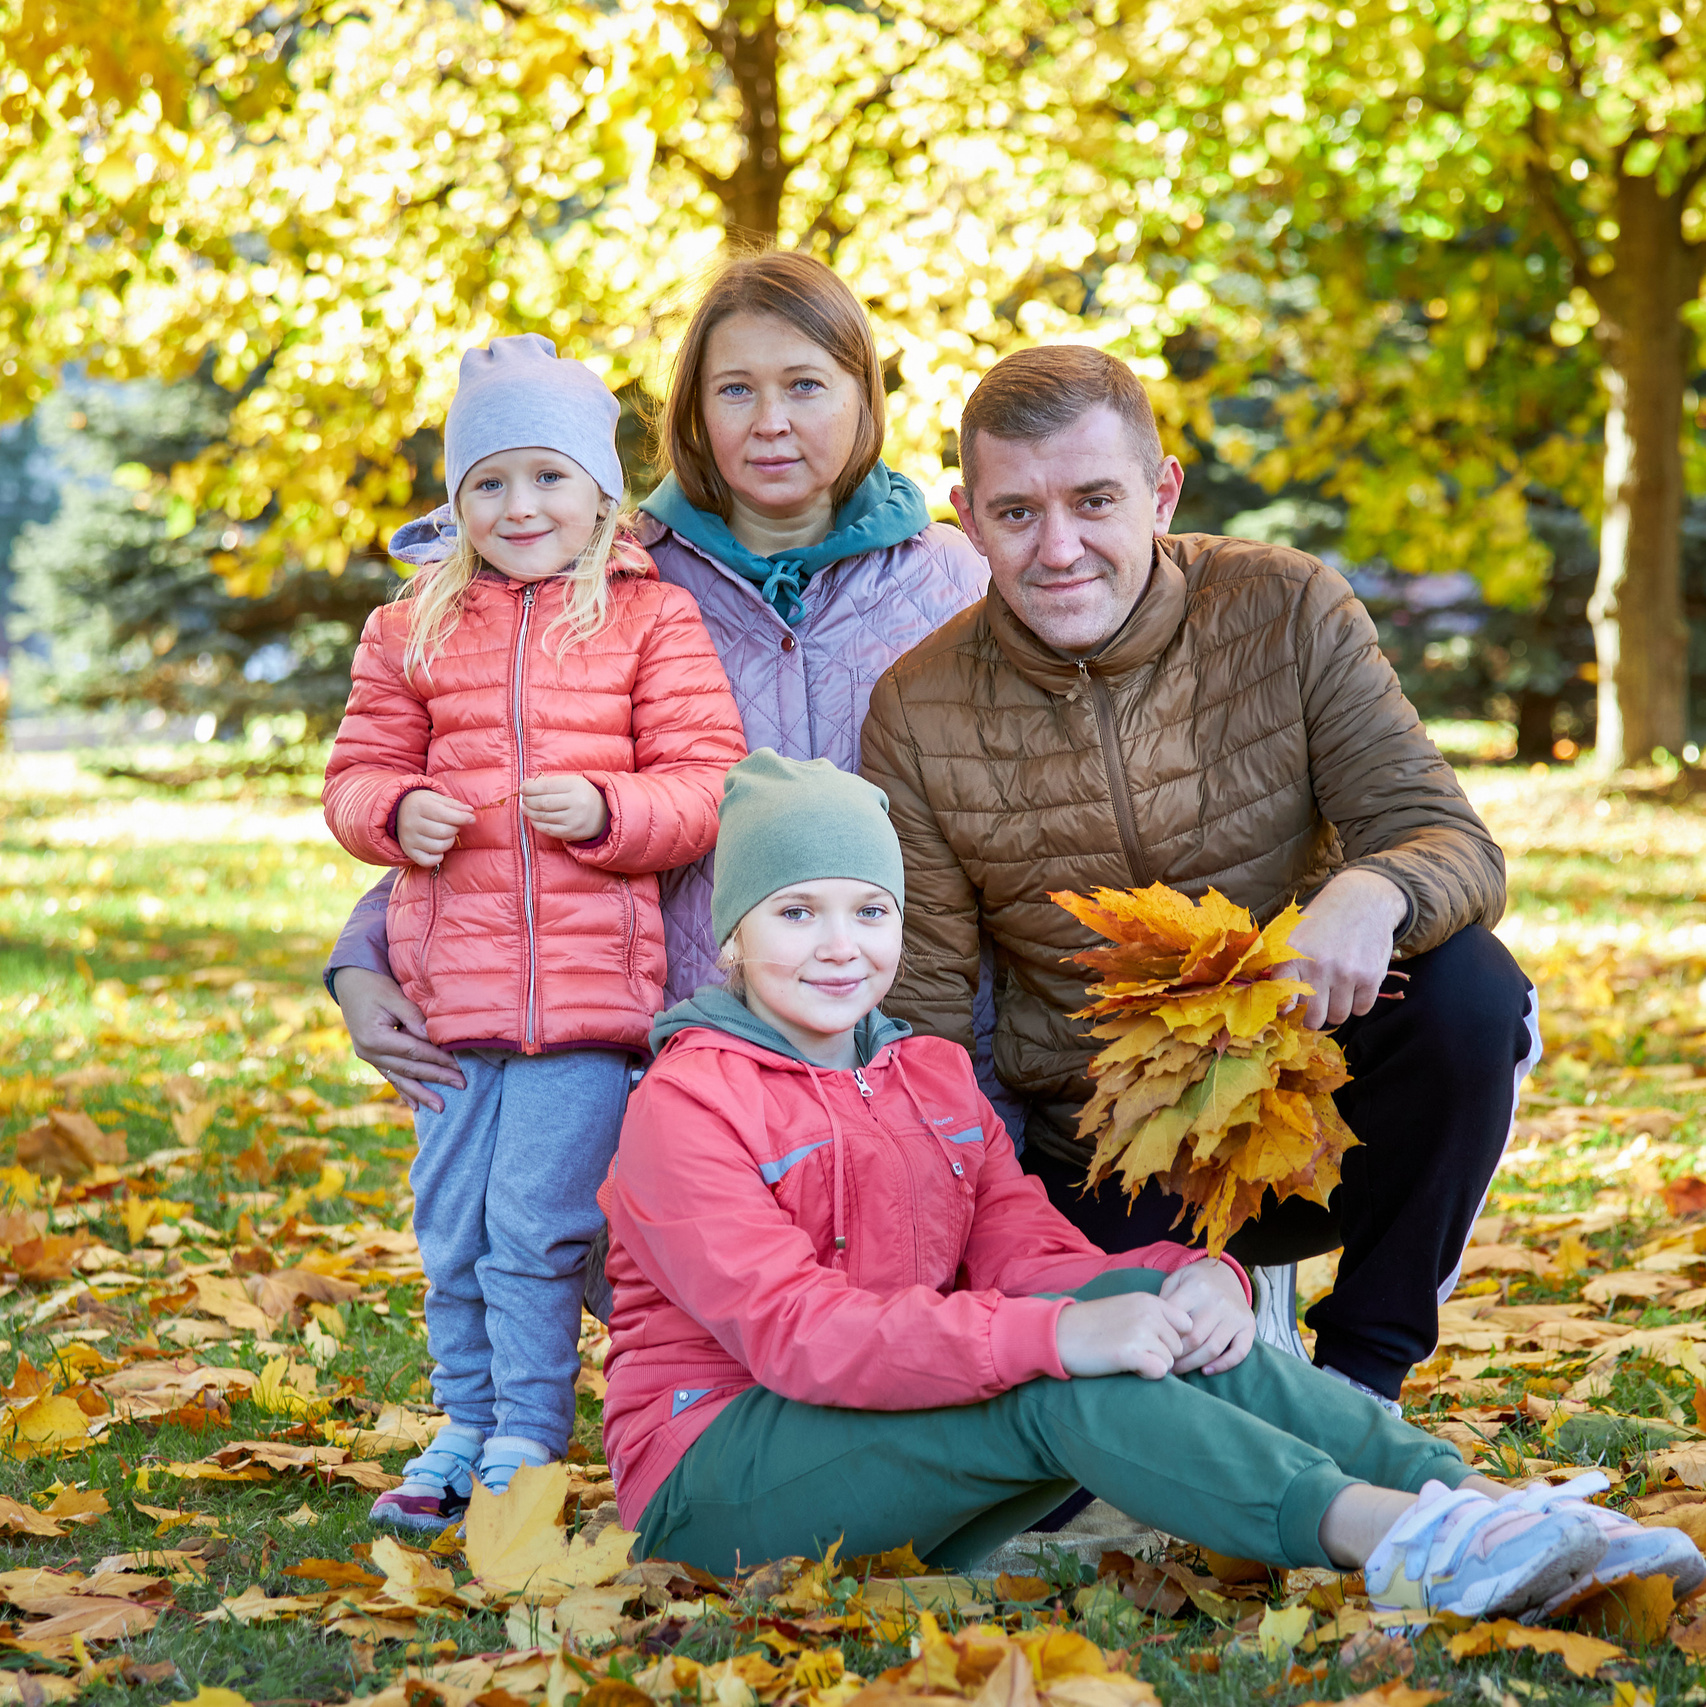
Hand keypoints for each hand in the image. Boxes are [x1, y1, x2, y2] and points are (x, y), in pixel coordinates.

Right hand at [331, 967, 465, 1113]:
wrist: (348, 982)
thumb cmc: (374, 985)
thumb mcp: (395, 997)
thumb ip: (414, 1018)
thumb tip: (434, 1037)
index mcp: (375, 1038)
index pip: (414, 1051)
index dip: (438, 1059)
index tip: (460, 1066)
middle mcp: (369, 1052)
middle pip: (409, 1069)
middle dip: (437, 1078)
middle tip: (462, 1086)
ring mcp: (368, 1057)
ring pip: (400, 1078)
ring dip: (421, 1094)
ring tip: (440, 1108)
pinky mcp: (371, 1057)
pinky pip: (390, 1077)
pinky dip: (404, 1090)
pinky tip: (415, 1105)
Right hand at [396, 789, 474, 867]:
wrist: (398, 811)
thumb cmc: (422, 804)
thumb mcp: (436, 798)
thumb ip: (454, 805)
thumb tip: (470, 812)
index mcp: (419, 806)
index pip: (446, 815)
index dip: (463, 818)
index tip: (471, 819)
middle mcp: (411, 823)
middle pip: (444, 832)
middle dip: (455, 829)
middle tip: (453, 825)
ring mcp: (408, 839)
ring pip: (439, 848)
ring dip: (449, 842)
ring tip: (446, 835)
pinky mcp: (408, 851)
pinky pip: (427, 861)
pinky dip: (437, 857)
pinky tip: (438, 849)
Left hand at [521, 774, 609, 842]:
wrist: (603, 814)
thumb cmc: (582, 795)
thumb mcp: (571, 782)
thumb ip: (549, 782)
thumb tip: (526, 785)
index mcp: (576, 785)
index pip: (546, 786)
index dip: (530, 788)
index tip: (522, 788)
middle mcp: (576, 802)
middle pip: (543, 802)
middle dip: (528, 800)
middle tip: (524, 799)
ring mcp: (574, 819)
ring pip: (543, 816)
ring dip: (529, 812)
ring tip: (525, 808)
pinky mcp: (571, 833)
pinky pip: (547, 829)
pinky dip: (536, 823)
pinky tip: (533, 818)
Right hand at [1055, 1290, 1193, 1379]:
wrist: (1061, 1333)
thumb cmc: (1093, 1324)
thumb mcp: (1126, 1307)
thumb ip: (1153, 1316)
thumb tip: (1181, 1338)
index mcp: (1149, 1300)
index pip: (1186, 1324)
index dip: (1173, 1338)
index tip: (1155, 1343)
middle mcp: (1148, 1313)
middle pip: (1179, 1346)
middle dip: (1162, 1354)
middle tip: (1137, 1352)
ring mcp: (1140, 1332)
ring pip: (1170, 1361)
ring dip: (1154, 1364)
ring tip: (1130, 1358)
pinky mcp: (1131, 1353)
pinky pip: (1160, 1372)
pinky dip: (1147, 1374)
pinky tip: (1129, 1366)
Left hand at [1160, 1259, 1254, 1374]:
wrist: (1226, 1272)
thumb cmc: (1195, 1280)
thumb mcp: (1176, 1280)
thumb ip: (1164, 1301)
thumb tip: (1155, 1330)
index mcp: (1196, 1287)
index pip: (1177, 1320)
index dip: (1164, 1337)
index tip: (1156, 1347)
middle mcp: (1218, 1301)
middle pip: (1194, 1338)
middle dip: (1177, 1355)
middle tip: (1166, 1362)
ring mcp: (1235, 1314)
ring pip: (1213, 1349)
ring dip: (1194, 1364)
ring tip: (1180, 1369)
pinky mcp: (1249, 1325)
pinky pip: (1239, 1352)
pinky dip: (1223, 1365)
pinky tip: (1206, 1370)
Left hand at [1268, 868, 1407, 1029]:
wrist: (1361, 900)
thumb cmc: (1322, 922)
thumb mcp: (1292, 936)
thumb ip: (1280, 967)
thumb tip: (1278, 1007)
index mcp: (1292, 957)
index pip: (1283, 1001)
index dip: (1287, 1011)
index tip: (1290, 1010)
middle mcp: (1317, 967)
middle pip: (1313, 1018)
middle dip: (1313, 1018)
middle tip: (1315, 1010)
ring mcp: (1345, 973)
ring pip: (1338, 1016)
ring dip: (1336, 1011)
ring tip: (1335, 994)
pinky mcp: (1370, 976)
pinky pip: (1361, 1010)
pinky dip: (1357, 1004)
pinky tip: (1353, 988)